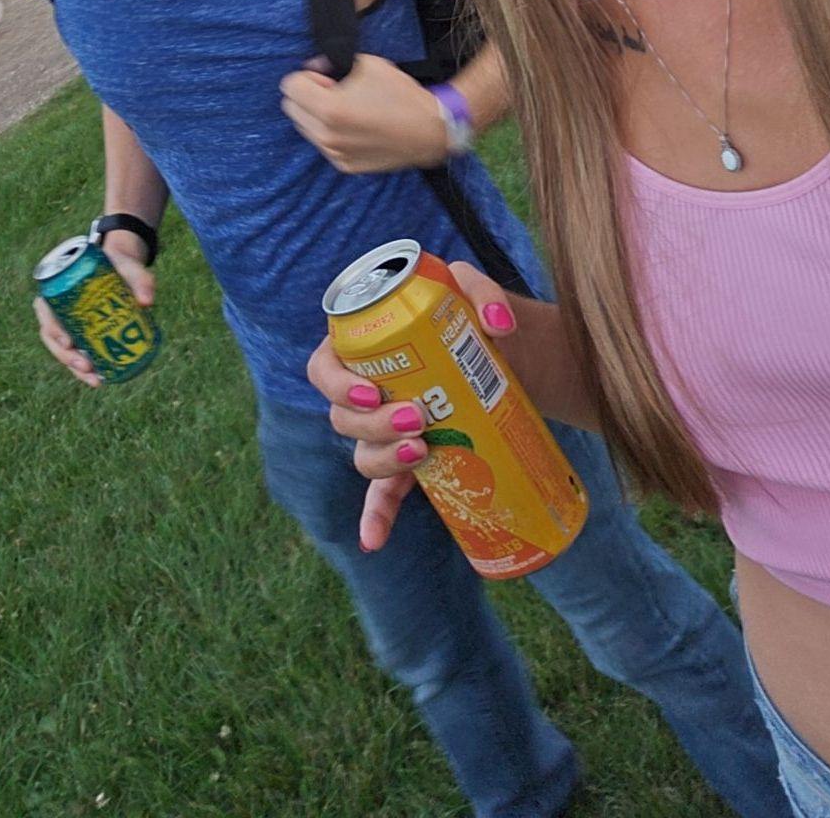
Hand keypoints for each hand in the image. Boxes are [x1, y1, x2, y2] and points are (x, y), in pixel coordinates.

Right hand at [32, 235, 155, 389]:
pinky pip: (76, 353)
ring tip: (94, 380)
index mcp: (59, 287)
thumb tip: (146, 302)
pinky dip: (84, 369)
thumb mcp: (129, 267)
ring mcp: (67, 323)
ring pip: (61, 350)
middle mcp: (58, 308)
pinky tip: (98, 380)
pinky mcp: (79, 334)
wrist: (120, 269)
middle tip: (86, 366)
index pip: (44, 310)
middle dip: (65, 356)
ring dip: (74, 368)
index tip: (68, 342)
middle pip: (51, 336)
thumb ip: (140, 279)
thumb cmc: (118, 266)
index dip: (52, 329)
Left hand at [279, 54, 448, 172]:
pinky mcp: (344, 165)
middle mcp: (327, 136)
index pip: (289, 87)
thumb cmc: (402, 95)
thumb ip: (332, 64)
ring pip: (304, 127)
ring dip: (316, 115)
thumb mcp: (367, 64)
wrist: (430, 131)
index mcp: (330, 109)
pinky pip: (322, 144)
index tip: (327, 77)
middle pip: (291, 108)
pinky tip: (355, 125)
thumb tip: (314, 68)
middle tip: (334, 91)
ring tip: (347, 109)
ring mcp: (334, 154)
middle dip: (307, 95)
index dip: (307, 75)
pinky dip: (331, 132)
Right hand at [305, 259, 525, 550]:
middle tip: (416, 418)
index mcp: (360, 347)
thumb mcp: (470, 288)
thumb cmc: (472, 315)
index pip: (323, 367)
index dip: (337, 385)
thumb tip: (497, 326)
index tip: (372, 393)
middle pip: (341, 418)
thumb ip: (481, 291)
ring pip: (361, 454)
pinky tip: (373, 540)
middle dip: (371, 426)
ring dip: (382, 458)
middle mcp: (364, 392)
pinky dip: (376, 517)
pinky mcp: (409, 460)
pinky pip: (382, 494)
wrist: (506, 355)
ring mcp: (385, 431)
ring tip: (422, 450)